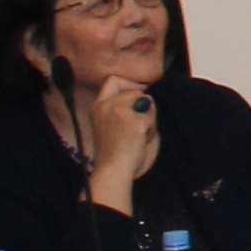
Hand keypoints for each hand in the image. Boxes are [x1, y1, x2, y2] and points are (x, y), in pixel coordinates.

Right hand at [80, 70, 160, 210]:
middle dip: (144, 107)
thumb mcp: (113, 121)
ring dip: (149, 117)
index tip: (138, 94)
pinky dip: (151, 129)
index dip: (130, 84)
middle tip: (136, 127)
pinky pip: (152, 117)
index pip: (114, 80)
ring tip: (137, 134)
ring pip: (147, 101)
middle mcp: (107, 106)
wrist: (114, 171)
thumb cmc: (117, 150)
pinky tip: (140, 140)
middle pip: (138, 92)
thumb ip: (123, 105)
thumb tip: (144, 92)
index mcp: (99, 106)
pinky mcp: (134, 122)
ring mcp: (120, 112)